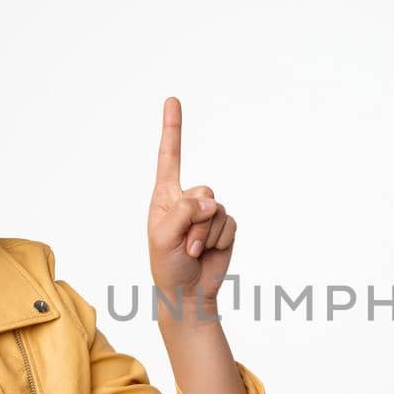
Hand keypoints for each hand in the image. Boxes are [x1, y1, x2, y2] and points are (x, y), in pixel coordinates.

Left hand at [147, 97, 235, 317]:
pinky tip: (208, 253)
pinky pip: (230, 224)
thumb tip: (209, 201)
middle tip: (184, 245)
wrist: (189, 293)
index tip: (173, 100)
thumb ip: (183, 211)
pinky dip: (220, 241)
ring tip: (193, 252)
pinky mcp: (225, 228)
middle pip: (203, 191)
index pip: (170, 157)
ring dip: (207, 235)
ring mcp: (208, 214)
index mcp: (165, 197)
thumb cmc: (167, 266)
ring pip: (218, 211)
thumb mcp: (163, 237)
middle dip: (196, 221)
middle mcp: (187, 200)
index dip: (173, 129)